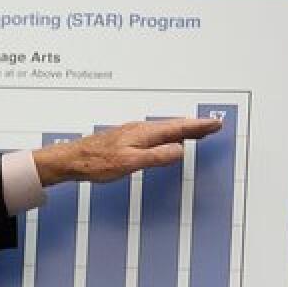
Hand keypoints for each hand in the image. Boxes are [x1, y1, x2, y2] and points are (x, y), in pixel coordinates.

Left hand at [32, 117, 221, 185]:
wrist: (70, 159)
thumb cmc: (96, 162)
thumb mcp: (130, 163)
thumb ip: (155, 157)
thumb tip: (179, 151)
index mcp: (144, 133)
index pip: (178, 128)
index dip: (198, 127)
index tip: (216, 124)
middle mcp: (140, 129)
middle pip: (174, 126)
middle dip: (195, 126)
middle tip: (214, 125)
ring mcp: (132, 133)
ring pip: (164, 129)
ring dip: (182, 130)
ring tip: (197, 131)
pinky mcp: (125, 139)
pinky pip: (154, 134)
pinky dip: (167, 134)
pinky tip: (165, 140)